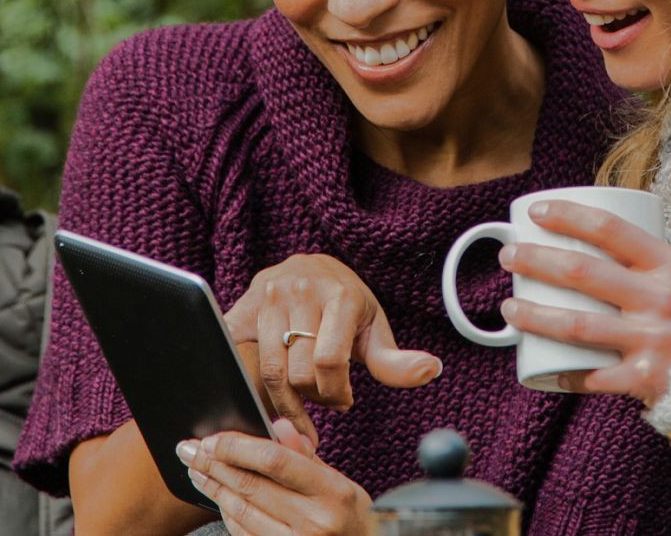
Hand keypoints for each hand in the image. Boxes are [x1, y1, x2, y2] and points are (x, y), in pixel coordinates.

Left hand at [178, 420, 370, 535]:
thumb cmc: (351, 517)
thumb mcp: (339, 482)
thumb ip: (305, 456)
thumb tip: (276, 425)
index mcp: (332, 492)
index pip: (276, 461)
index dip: (239, 447)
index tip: (213, 439)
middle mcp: (314, 522)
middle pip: (251, 486)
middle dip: (214, 464)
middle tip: (189, 449)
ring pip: (241, 511)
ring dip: (213, 488)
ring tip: (197, 470)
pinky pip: (243, 533)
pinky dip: (226, 512)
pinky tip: (218, 497)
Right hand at [224, 254, 440, 449]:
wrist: (310, 267)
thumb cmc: (347, 303)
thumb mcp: (374, 326)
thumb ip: (395, 359)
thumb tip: (431, 370)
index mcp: (339, 294)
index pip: (329, 361)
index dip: (336, 392)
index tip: (344, 400)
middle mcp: (300, 290)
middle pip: (299, 371)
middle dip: (316, 397)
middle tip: (327, 400)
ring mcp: (266, 297)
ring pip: (270, 370)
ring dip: (287, 400)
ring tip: (304, 402)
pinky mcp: (240, 309)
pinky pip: (240, 362)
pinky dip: (255, 389)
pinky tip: (270, 399)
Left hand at [497, 199, 670, 405]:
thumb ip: (645, 264)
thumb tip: (589, 238)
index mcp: (669, 265)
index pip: (610, 228)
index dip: (568, 215)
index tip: (537, 211)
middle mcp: (659, 299)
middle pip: (581, 272)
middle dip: (536, 259)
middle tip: (510, 255)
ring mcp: (651, 340)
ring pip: (575, 324)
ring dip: (533, 315)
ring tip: (509, 307)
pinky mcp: (645, 381)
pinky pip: (592, 377)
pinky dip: (565, 374)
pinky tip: (543, 371)